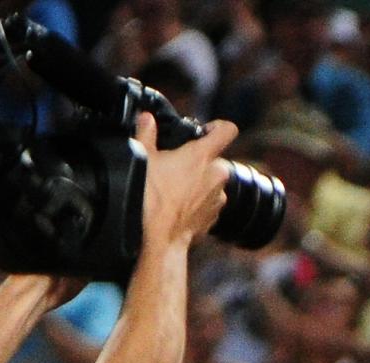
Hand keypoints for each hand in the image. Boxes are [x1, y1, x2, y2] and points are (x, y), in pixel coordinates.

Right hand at [138, 112, 241, 255]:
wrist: (157, 236)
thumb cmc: (150, 196)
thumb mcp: (143, 156)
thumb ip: (147, 133)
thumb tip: (147, 119)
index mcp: (202, 156)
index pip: (227, 130)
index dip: (217, 126)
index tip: (207, 129)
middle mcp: (217, 176)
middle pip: (214, 159)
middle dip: (198, 160)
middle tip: (175, 164)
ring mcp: (219, 198)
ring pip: (212, 182)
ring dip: (197, 181)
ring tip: (173, 187)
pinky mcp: (215, 216)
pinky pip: (208, 202)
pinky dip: (196, 200)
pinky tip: (176, 204)